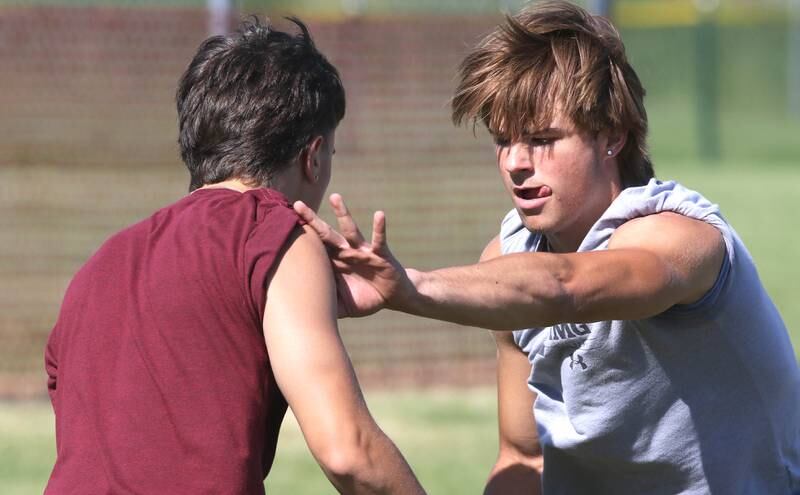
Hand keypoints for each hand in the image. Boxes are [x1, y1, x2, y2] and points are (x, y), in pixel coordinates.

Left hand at [293, 194, 414, 316]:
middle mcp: (345, 252)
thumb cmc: (364, 297)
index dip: (300, 238)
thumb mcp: (341, 306)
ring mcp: (362, 251)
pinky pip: (378, 240)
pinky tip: (379, 214)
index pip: (314, 248)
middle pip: (326, 234)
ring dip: (343, 214)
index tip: (279, 225)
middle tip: (297, 204)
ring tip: (335, 197)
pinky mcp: (380, 255)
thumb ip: (324, 307)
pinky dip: (379, 227)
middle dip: (312, 220)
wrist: (391, 296)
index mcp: (334, 263)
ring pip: (350, 230)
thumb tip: (301, 319)